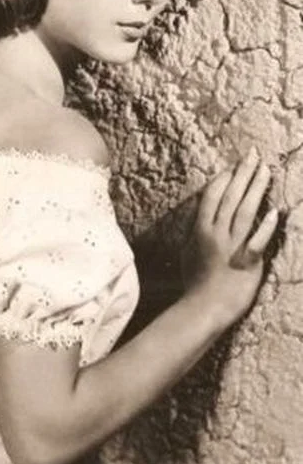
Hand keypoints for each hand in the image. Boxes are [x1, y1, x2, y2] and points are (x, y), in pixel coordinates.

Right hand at [184, 147, 277, 323]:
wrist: (203, 308)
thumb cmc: (195, 284)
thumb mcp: (188, 252)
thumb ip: (195, 232)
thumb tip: (200, 217)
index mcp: (201, 230)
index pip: (213, 195)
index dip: (225, 177)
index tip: (236, 164)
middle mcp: (216, 234)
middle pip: (231, 197)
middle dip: (243, 174)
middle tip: (253, 155)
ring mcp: (232, 247)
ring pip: (245, 211)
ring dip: (256, 189)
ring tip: (265, 171)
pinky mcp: (247, 263)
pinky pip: (258, 241)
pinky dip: (266, 226)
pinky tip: (275, 212)